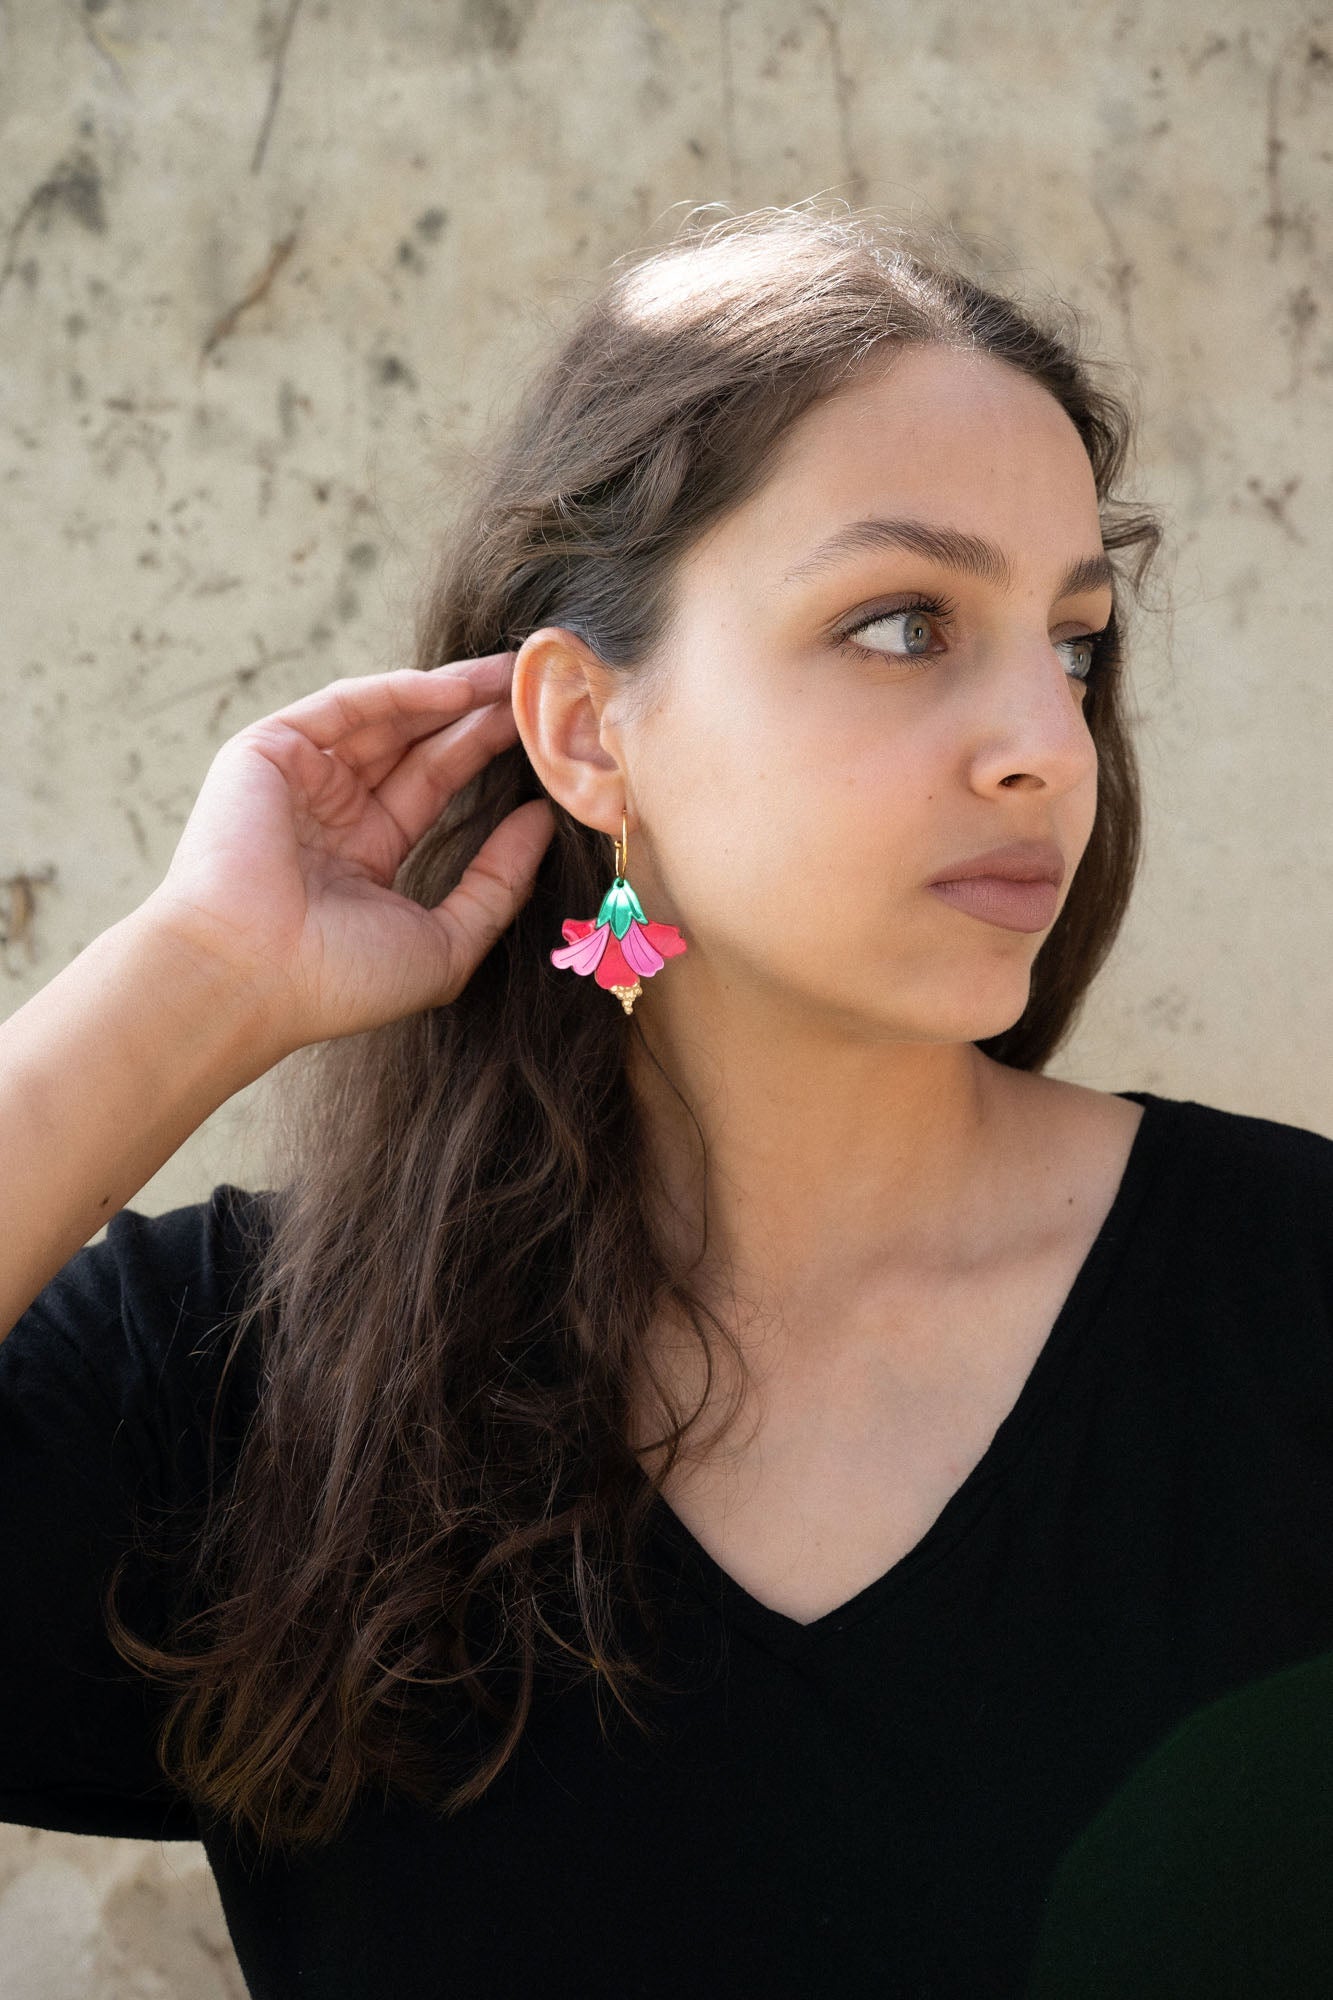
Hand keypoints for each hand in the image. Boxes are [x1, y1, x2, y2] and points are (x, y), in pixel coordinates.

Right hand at [139, 652, 554, 1053]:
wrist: (250, 978)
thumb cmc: (341, 980)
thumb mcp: (446, 941)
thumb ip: (498, 882)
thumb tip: (542, 821)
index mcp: (361, 858)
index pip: (431, 790)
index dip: (481, 758)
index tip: (540, 737)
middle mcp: (328, 813)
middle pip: (414, 747)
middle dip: (473, 717)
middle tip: (535, 691)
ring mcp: (297, 779)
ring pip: (384, 718)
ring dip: (448, 695)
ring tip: (511, 677)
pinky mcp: (268, 751)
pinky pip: (346, 707)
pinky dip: (401, 693)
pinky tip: (457, 690)